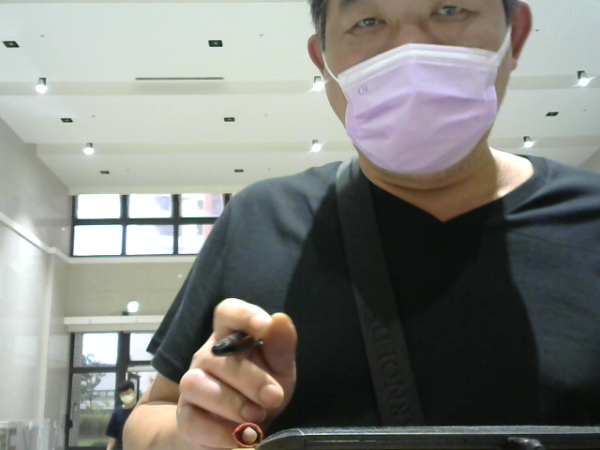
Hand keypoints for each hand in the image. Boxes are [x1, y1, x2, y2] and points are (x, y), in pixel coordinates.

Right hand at [177, 299, 296, 448]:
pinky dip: (218, 432)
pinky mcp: (185, 415)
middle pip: (220, 357)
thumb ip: (281, 346)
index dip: (244, 315)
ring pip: (198, 385)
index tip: (265, 326)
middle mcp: (207, 355)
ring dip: (232, 403)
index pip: (228, 312)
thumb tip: (280, 319)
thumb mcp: (279, 369)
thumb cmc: (260, 391)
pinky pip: (193, 420)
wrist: (235, 431)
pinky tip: (240, 438)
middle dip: (251, 379)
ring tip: (256, 418)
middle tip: (274, 398)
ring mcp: (192, 383)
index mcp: (231, 336)